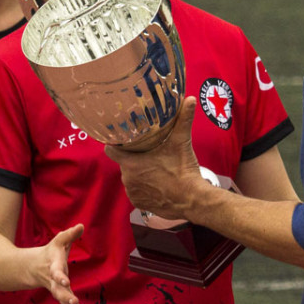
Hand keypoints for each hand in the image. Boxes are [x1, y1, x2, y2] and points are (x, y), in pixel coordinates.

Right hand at [39, 224, 97, 303]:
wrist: (34, 268)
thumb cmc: (50, 253)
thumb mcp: (59, 241)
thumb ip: (70, 234)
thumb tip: (81, 225)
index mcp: (54, 267)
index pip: (56, 272)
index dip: (59, 276)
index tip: (65, 281)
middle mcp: (54, 282)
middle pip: (58, 292)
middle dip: (66, 298)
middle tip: (74, 303)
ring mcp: (57, 291)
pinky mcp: (62, 297)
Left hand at [105, 97, 210, 219]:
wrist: (192, 200)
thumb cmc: (183, 171)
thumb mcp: (181, 142)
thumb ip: (184, 120)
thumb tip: (190, 99)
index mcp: (131, 164)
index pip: (111, 151)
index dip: (114, 145)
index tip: (120, 140)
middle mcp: (128, 179)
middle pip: (124, 163)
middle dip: (133, 158)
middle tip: (147, 152)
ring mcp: (133, 193)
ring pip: (131, 178)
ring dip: (139, 174)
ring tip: (154, 168)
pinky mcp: (140, 205)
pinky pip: (137, 192)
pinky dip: (144, 188)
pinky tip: (156, 183)